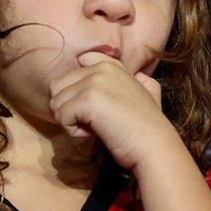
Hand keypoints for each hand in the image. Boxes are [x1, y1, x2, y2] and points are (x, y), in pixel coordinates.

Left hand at [47, 52, 180, 173]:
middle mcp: (101, 68)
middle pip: (58, 85)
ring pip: (56, 101)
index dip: (77, 87)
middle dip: (69, 107)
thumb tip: (137, 75)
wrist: (154, 146)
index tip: (95, 105)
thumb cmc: (148, 127)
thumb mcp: (149, 92)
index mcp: (111, 65)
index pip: (77, 63)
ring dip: (70, 120)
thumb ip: (139, 80)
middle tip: (94, 121)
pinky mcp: (88, 100)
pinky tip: (94, 133)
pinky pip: (61, 116)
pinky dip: (73, 131)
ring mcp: (94, 82)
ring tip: (95, 127)